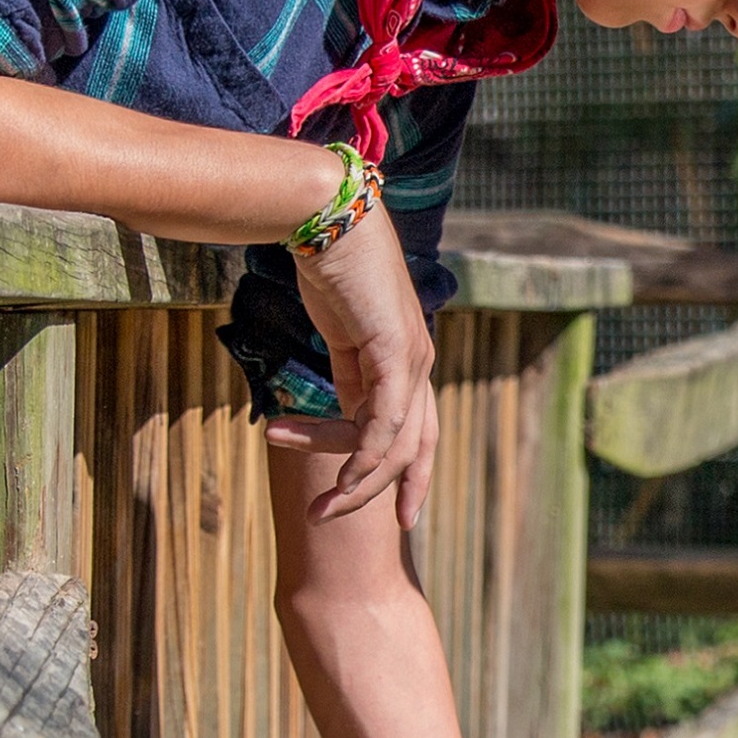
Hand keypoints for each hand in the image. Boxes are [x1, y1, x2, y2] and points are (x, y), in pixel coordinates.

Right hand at [279, 189, 436, 527]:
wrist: (327, 219)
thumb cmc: (329, 267)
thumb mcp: (340, 333)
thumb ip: (350, 372)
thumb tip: (345, 407)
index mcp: (408, 360)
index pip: (420, 431)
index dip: (412, 474)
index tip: (402, 515)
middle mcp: (418, 363)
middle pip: (415, 447)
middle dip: (386, 493)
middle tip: (336, 518)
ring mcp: (412, 358)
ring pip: (396, 445)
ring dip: (356, 484)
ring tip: (318, 507)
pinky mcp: (395, 351)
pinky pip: (383, 422)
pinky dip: (362, 457)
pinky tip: (340, 479)